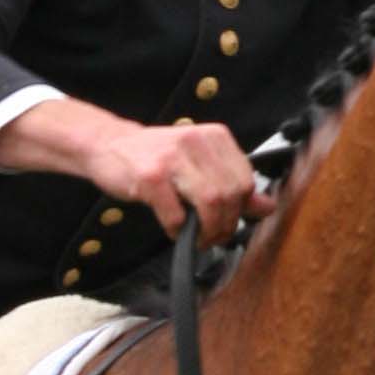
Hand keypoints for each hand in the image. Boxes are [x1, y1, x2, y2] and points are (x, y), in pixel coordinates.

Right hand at [0, 96, 273, 247]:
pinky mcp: (151, 177)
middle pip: (230, 195)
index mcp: (214, 137)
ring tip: (197, 237)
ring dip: (206, 230)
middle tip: (211, 236)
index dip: (240, 211)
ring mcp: (173, 158)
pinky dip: (178, 230)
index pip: (245, 180)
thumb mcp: (198, 165)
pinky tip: (173, 228)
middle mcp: (196, 141)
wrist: (108, 145)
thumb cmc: (155, 158)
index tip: (227, 223)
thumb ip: (231, 184)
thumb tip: (266, 207)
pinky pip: (177, 215)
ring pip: (210, 203)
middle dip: (224, 225)